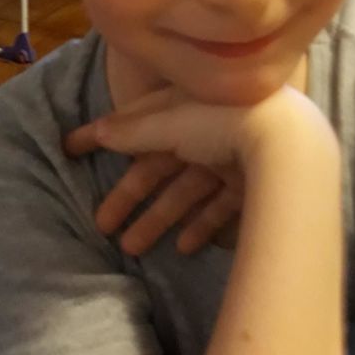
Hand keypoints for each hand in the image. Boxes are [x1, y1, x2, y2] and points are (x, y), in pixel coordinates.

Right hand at [63, 83, 318, 253]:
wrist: (285, 140)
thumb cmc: (220, 120)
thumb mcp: (169, 121)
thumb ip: (133, 128)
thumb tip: (98, 130)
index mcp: (183, 106)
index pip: (135, 122)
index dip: (102, 135)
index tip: (69, 149)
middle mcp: (206, 129)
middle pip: (159, 165)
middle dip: (129, 195)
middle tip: (100, 223)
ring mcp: (231, 158)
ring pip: (186, 191)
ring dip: (158, 218)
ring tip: (130, 248)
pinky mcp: (252, 185)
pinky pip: (219, 208)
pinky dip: (201, 226)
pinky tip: (183, 247)